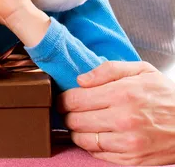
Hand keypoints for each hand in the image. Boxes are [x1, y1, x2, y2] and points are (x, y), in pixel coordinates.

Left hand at [58, 61, 174, 164]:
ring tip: (79, 123)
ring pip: (83, 140)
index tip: (62, 98)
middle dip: (67, 115)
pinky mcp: (132, 160)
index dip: (62, 99)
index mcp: (122, 94)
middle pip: (75, 120)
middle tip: (68, 110)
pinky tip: (95, 135)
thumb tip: (81, 80)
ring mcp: (128, 143)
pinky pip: (98, 155)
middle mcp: (123, 120)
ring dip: (76, 132)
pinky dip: (91, 145)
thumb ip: (107, 70)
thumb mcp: (140, 70)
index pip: (75, 99)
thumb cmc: (165, 95)